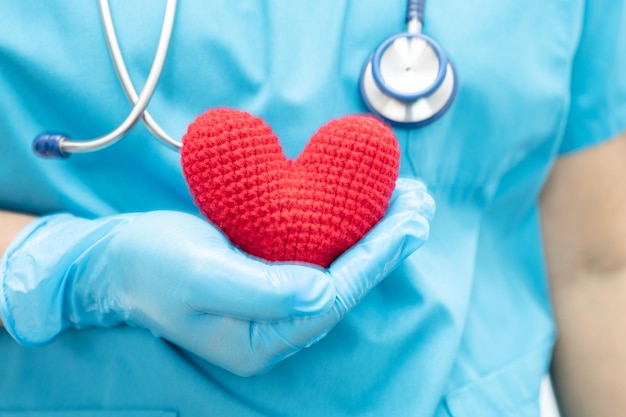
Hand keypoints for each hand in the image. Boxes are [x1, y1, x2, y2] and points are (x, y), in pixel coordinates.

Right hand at [0, 178, 432, 375]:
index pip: (333, 298)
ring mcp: (275, 303)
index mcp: (261, 339)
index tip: (408, 222)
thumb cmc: (151, 266)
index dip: (374, 260)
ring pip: (340, 268)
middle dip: (387, 244)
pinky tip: (369, 204)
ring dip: (377, 233)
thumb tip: (323, 292)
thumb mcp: (197, 275)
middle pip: (347, 285)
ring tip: (410, 199)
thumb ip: (260, 291)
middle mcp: (277, 328)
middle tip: (422, 204)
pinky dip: (349, 228)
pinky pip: (321, 254)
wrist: (119, 261)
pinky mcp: (271, 278)